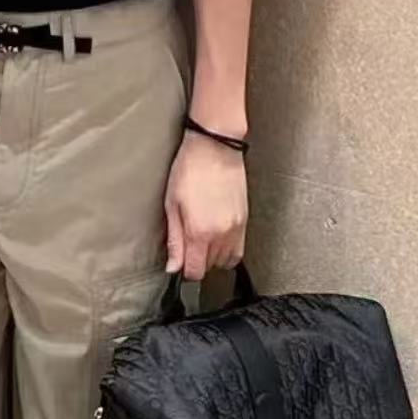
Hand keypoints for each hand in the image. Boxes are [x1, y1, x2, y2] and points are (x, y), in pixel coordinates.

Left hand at [163, 131, 247, 280]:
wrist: (215, 147)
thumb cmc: (190, 169)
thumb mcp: (172, 203)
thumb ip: (174, 239)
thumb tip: (173, 266)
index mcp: (200, 232)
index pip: (195, 272)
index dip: (184, 270)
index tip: (179, 261)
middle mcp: (221, 235)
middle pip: (210, 267)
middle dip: (197, 260)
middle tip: (187, 241)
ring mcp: (236, 228)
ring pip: (226, 261)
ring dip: (213, 256)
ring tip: (202, 237)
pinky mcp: (245, 220)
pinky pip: (239, 249)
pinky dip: (227, 249)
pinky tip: (216, 233)